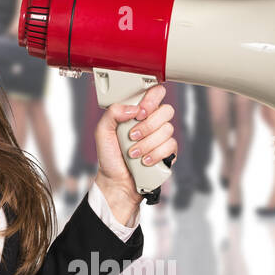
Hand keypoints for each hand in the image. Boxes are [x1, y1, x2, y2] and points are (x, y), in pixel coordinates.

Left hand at [92, 83, 176, 225]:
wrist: (116, 181)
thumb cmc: (110, 156)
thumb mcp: (103, 132)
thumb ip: (112, 113)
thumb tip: (132, 108)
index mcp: (138, 112)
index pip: (155, 93)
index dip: (151, 99)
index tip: (139, 113)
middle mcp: (152, 122)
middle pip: (166, 110)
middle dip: (148, 125)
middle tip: (132, 136)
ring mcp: (161, 137)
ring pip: (168, 130)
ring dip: (147, 144)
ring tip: (133, 153)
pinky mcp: (168, 152)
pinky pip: (171, 146)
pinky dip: (155, 154)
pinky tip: (144, 161)